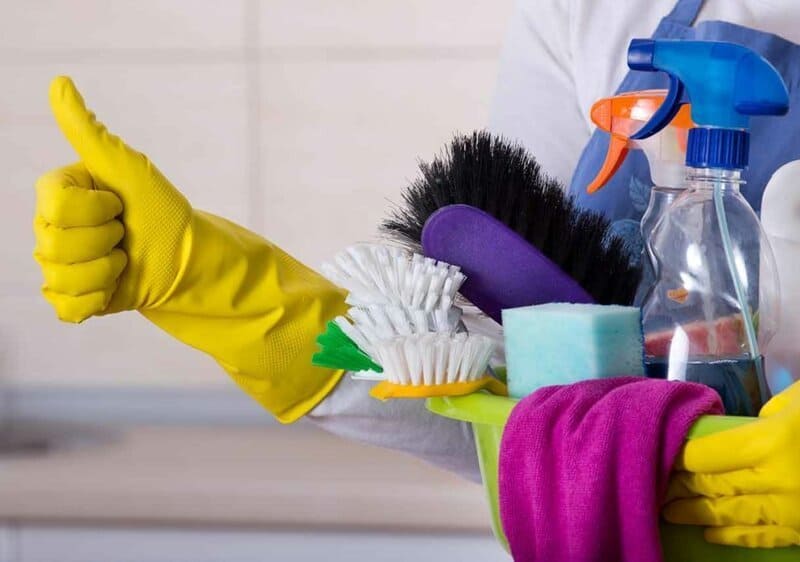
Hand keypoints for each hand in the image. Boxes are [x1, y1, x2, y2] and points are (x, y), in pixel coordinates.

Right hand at [34, 76, 191, 321]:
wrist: (186, 259)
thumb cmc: (162, 210)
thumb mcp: (128, 169)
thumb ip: (88, 132)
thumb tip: (59, 82)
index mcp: (58, 194)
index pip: (54, 207)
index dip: (95, 211)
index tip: (118, 205)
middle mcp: (50, 227)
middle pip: (54, 245)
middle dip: (105, 242)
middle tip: (124, 234)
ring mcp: (57, 264)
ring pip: (60, 277)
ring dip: (106, 271)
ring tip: (124, 259)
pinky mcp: (71, 297)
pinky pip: (66, 307)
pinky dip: (98, 300)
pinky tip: (115, 286)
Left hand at [664, 381, 799, 547]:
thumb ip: (774, 413)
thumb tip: (753, 425)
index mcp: (770, 444)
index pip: (708, 455)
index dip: (683, 457)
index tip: (662, 455)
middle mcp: (774, 482)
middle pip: (714, 486)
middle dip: (681, 487)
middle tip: (653, 486)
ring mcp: (792, 512)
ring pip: (731, 515)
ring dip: (697, 513)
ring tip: (668, 511)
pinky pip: (763, 537)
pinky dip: (734, 537)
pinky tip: (711, 534)